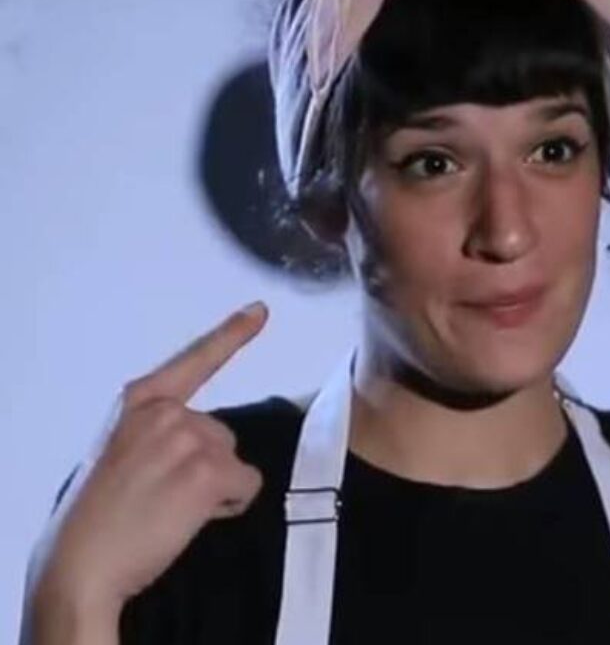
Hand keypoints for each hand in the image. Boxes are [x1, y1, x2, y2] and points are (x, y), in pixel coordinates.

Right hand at [32, 303, 268, 615]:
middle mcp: (167, 412)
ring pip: (235, 461)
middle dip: (205, 467)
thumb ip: (158, 435)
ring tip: (170, 509)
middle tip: (162, 497)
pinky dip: (231, 504)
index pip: (193, 362)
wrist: (83, 563)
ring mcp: (189, 438)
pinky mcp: (209, 470)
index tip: (261, 310)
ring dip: (216, 487)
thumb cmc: (99, 516)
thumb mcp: (122, 452)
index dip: (231, 334)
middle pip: (221, 435)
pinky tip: (191, 518)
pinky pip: (247, 485)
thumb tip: (199, 446)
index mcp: (139, 403)